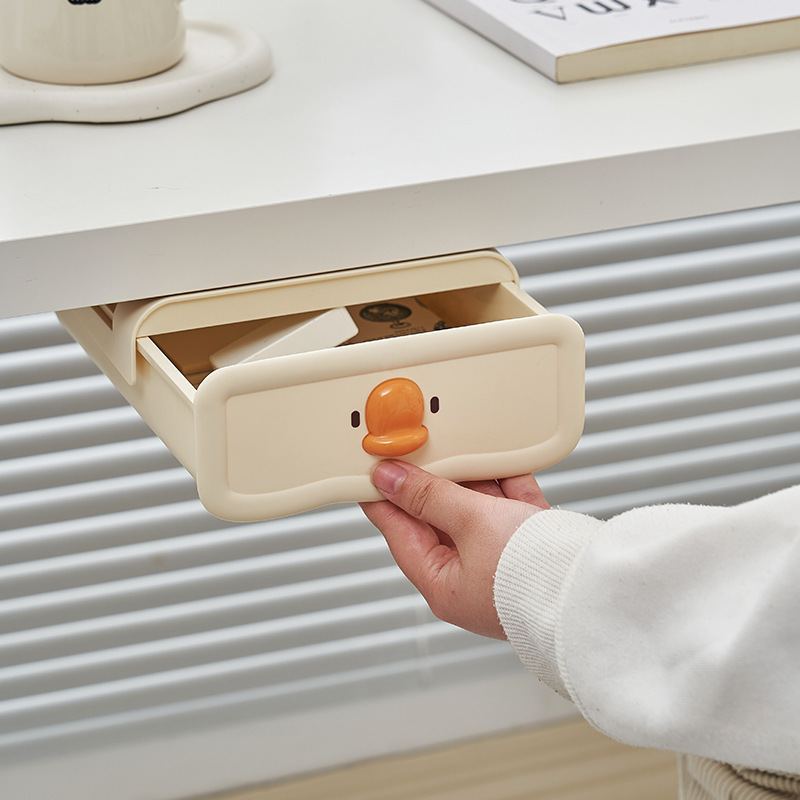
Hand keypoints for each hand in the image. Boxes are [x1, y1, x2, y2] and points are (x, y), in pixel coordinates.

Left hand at [360, 461, 548, 639]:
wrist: (598, 587)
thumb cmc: (534, 577)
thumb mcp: (471, 523)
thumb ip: (430, 496)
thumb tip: (389, 479)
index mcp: (443, 584)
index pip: (399, 532)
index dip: (383, 497)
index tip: (373, 468)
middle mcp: (470, 576)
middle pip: (438, 517)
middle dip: (434, 481)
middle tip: (419, 447)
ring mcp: (502, 561)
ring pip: (476, 509)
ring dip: (472, 479)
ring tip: (459, 448)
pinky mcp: (532, 546)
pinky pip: (510, 507)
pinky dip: (507, 483)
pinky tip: (502, 460)